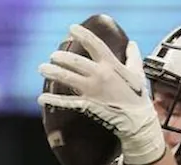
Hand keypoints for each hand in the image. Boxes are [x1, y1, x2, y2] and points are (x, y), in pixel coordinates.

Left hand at [37, 25, 164, 164]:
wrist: (137, 120)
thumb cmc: (138, 96)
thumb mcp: (138, 73)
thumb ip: (134, 57)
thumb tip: (132, 44)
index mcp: (111, 65)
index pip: (95, 45)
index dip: (83, 35)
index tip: (72, 28)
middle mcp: (100, 75)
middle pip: (75, 61)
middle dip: (61, 57)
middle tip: (53, 56)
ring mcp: (92, 90)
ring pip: (68, 78)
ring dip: (53, 72)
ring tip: (42, 68)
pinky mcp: (88, 105)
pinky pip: (67, 102)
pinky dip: (53, 101)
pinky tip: (42, 98)